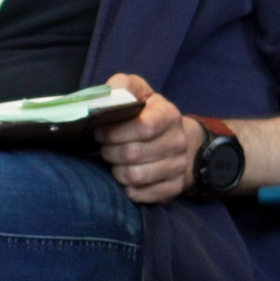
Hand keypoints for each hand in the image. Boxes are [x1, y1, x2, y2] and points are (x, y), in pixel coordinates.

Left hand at [96, 72, 199, 204]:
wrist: (176, 138)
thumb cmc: (147, 114)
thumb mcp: (137, 92)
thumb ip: (122, 86)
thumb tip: (110, 93)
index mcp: (169, 115)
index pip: (144, 127)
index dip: (116, 132)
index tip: (100, 132)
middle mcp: (178, 142)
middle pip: (135, 154)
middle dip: (110, 152)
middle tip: (105, 148)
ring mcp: (179, 166)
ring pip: (136, 176)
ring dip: (117, 171)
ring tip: (114, 162)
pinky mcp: (174, 187)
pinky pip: (143, 195)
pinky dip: (128, 189)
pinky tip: (125, 177)